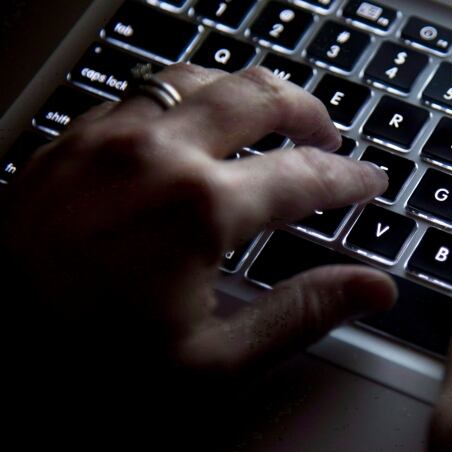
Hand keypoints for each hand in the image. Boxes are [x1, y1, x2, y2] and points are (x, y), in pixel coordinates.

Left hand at [0, 64, 395, 446]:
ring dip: (248, 92)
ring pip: (201, 78)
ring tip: (270, 115)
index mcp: (200, 207)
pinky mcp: (72, 137)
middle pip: (260, 97)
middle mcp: (157, 153)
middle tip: (330, 136)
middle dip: (309, 112)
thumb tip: (371, 289)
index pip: (306, 177)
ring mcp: (108, 136)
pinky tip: (194, 121)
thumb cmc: (85, 364)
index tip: (370, 182)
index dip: (350, 179)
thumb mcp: (211, 362)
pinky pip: (145, 90)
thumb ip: (301, 314)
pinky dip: (188, 96)